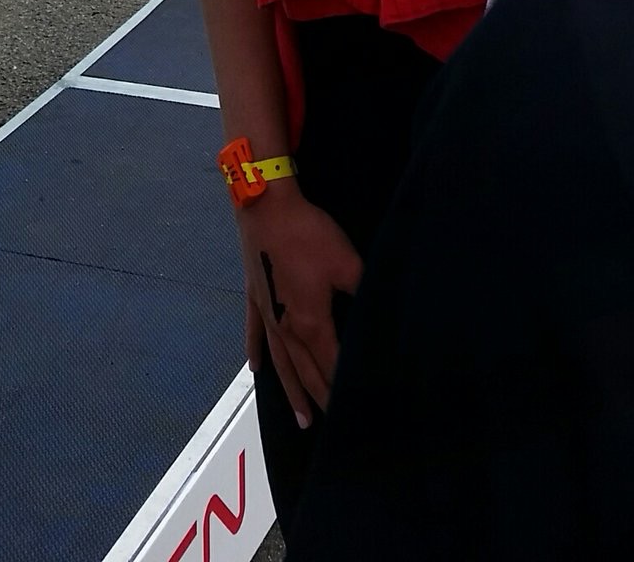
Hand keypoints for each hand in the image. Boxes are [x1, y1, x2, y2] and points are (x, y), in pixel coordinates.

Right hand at [238, 183, 362, 426]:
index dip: (343, 387)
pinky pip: (254, 333)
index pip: (331, 365)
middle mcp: (286, 327)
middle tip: (328, 425)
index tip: (355, 408)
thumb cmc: (308, 235)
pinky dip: (256, 353)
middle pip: (305, 371)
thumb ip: (364, 292)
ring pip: (280, 362)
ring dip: (291, 390)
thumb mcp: (347, 262)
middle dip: (319, 398)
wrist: (265, 207)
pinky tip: (257, 369)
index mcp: (310, 323)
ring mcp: (266, 314)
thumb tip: (379, 314)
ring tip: (300, 416)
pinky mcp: (254, 296)